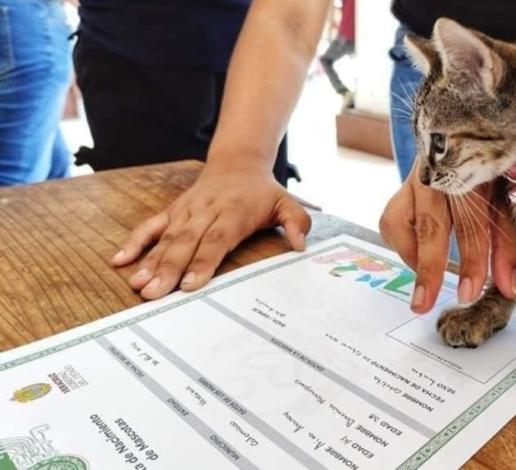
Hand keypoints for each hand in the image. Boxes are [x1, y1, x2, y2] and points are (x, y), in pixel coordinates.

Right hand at [112, 162, 310, 299]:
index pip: (216, 240)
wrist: (238, 163)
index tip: (190, 284)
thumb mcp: (287, 203)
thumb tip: (301, 245)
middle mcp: (206, 212)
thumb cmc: (263, 192)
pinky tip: (120, 260)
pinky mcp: (173, 211)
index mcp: (233, 213)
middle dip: (169, 269)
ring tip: (137, 285)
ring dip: (150, 262)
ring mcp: (186, 212)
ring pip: (166, 238)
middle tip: (153, 294)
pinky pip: (150, 226)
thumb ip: (296, 222)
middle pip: (186, 243)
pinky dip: (135, 242)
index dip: (202, 262)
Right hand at [380, 162, 515, 313]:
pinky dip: (404, 244)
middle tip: (424, 303)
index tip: (470, 294)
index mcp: (471, 176)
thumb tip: (509, 291)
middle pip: (429, 226)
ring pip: (397, 221)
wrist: (475, 137)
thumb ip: (508, 247)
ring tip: (427, 279)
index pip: (470, 224)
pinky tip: (421, 256)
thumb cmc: (498, 176)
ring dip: (412, 255)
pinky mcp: (405, 189)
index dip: (472, 262)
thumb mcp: (510, 208)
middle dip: (429, 270)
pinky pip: (392, 221)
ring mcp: (417, 179)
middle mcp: (438, 175)